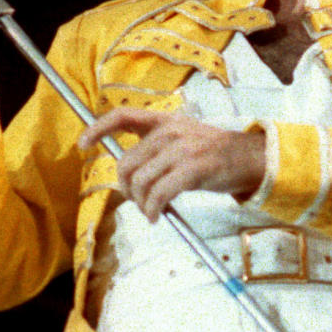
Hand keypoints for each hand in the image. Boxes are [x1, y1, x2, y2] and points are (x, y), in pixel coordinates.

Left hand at [78, 108, 265, 221]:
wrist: (248, 158)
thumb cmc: (212, 154)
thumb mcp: (182, 138)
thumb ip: (155, 148)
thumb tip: (127, 173)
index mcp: (165, 121)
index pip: (123, 116)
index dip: (98, 129)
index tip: (83, 144)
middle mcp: (170, 131)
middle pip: (127, 163)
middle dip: (126, 188)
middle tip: (136, 200)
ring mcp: (182, 149)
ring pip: (141, 182)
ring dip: (141, 203)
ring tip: (151, 210)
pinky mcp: (192, 169)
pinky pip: (159, 194)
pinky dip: (153, 209)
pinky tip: (158, 215)